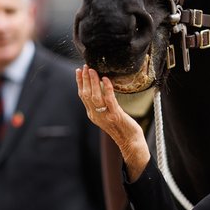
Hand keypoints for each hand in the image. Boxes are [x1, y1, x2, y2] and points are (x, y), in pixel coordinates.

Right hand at [75, 65, 150, 179]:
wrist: (130, 142)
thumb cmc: (122, 127)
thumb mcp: (107, 115)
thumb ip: (102, 104)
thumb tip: (101, 87)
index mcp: (92, 114)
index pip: (82, 96)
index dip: (80, 83)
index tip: (79, 71)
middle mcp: (96, 115)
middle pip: (86, 95)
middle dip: (84, 79)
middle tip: (85, 67)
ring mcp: (104, 115)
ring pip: (95, 96)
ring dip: (93, 82)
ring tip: (93, 70)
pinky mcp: (115, 115)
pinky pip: (109, 99)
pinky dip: (106, 88)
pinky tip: (106, 79)